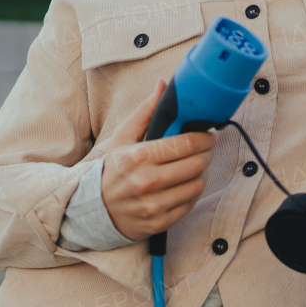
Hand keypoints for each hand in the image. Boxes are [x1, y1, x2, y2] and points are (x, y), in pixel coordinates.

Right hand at [100, 79, 216, 240]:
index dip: (204, 137)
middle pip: (196, 164)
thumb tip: (162, 84)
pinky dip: (194, 191)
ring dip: (203, 172)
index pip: (185, 144)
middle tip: (206, 148)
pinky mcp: (160, 222)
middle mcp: (146, 182)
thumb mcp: (123, 137)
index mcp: (138, 157)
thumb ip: (145, 112)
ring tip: (197, 164)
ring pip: (198, 184)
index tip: (209, 134)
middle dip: (207, 153)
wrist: (96, 210)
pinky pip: (191, 203)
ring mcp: (153, 204)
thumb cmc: (115, 168)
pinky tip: (188, 182)